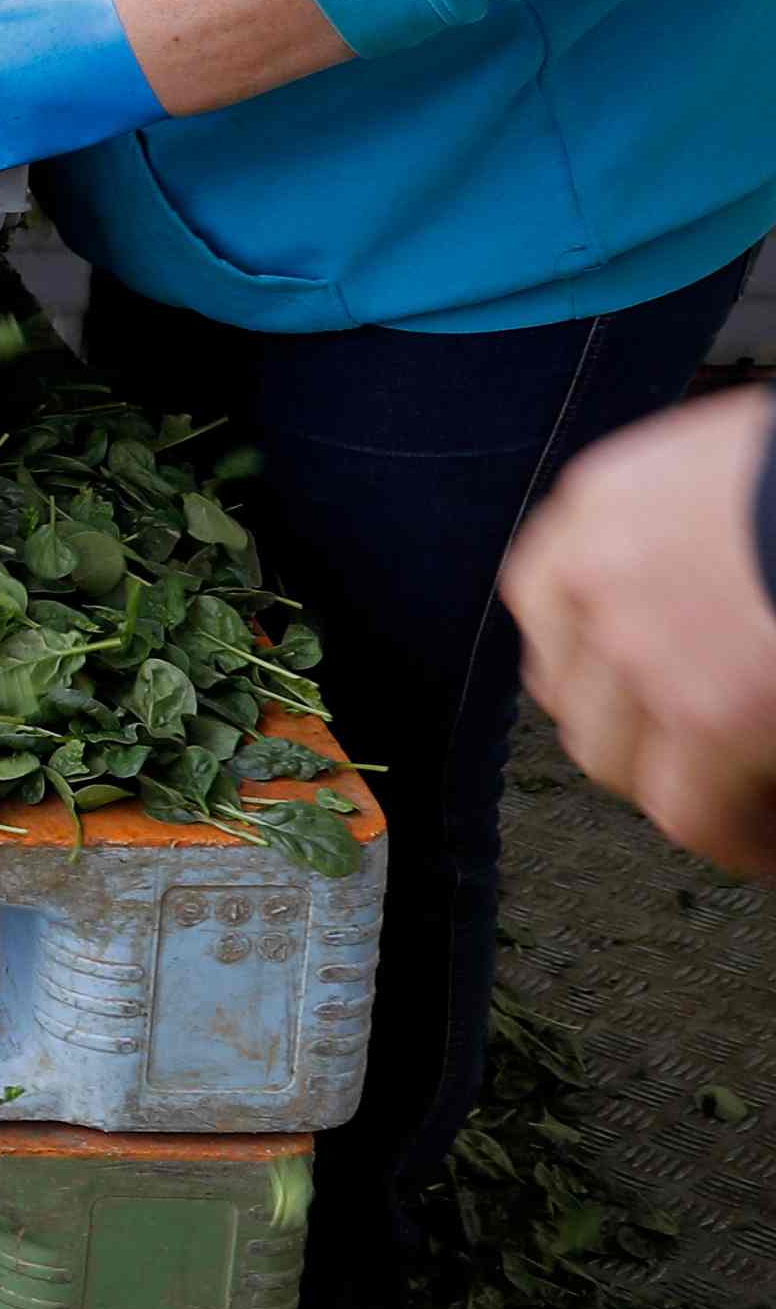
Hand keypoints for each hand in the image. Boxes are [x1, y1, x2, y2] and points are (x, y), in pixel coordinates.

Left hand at [505, 388, 775, 876]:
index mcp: (609, 501)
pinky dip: (736, 838)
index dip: (604, 662)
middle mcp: (601, 573)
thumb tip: (717, 604)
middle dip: (637, 731)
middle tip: (703, 756)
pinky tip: (767, 843)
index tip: (647, 695)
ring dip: (681, 785)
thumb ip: (699, 529)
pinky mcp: (709, 715)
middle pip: (578, 690)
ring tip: (748, 800)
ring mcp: (643, 648)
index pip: (555, 604)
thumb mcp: (743, 465)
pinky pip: (695, 815)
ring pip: (620, 760)